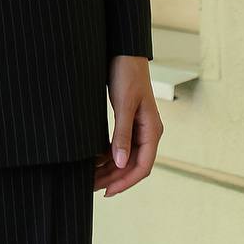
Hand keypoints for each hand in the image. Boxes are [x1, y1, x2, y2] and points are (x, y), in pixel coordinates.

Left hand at [93, 55, 163, 196]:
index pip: (142, 166)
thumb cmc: (127, 73)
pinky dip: (107, 155)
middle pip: (132, 165)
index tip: (108, 192)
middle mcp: (148, 133)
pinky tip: (94, 161)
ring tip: (90, 178)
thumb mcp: (124, 103)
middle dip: (113, 178)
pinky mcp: (128, 122)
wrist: (124, 51)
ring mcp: (138, 128)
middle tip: (92, 188)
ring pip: (125, 157)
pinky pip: (120, 145)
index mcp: (152, 131)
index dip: (125, 182)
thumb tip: (119, 163)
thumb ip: (122, 134)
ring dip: (109, 169)